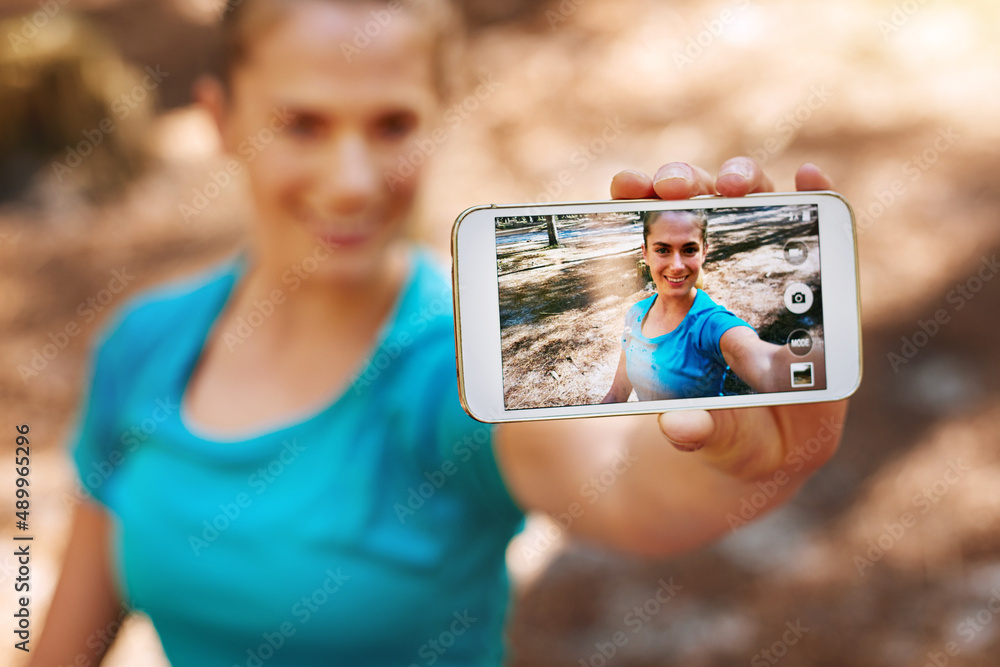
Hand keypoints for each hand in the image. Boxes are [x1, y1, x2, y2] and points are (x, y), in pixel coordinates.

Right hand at [610, 158, 845, 480]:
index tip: (809, 179)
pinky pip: (665, 239)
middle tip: (711, 186)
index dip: (818, 211)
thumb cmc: (745, 449)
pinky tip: (628, 192)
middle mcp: (767, 293)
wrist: (710, 448)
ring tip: (648, 187)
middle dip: (739, 192)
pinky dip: (647, 210)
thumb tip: (680, 425)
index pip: (819, 255)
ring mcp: (722, 283)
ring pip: (711, 219)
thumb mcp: (736, 450)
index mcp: (804, 327)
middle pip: (764, 220)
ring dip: (683, 194)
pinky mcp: (679, 286)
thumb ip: (715, 435)